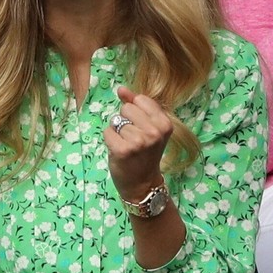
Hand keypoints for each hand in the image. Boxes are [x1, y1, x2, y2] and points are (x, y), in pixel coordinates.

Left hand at [104, 86, 171, 202]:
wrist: (142, 183)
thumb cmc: (145, 153)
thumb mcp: (148, 127)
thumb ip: (135, 104)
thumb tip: (121, 89)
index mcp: (164, 123)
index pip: (139, 100)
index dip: (136, 112)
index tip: (142, 128)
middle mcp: (154, 132)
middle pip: (126, 108)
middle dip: (126, 121)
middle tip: (134, 139)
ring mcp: (138, 141)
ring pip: (116, 120)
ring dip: (118, 132)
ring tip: (127, 145)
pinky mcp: (123, 150)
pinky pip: (107, 131)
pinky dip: (109, 140)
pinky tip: (119, 150)